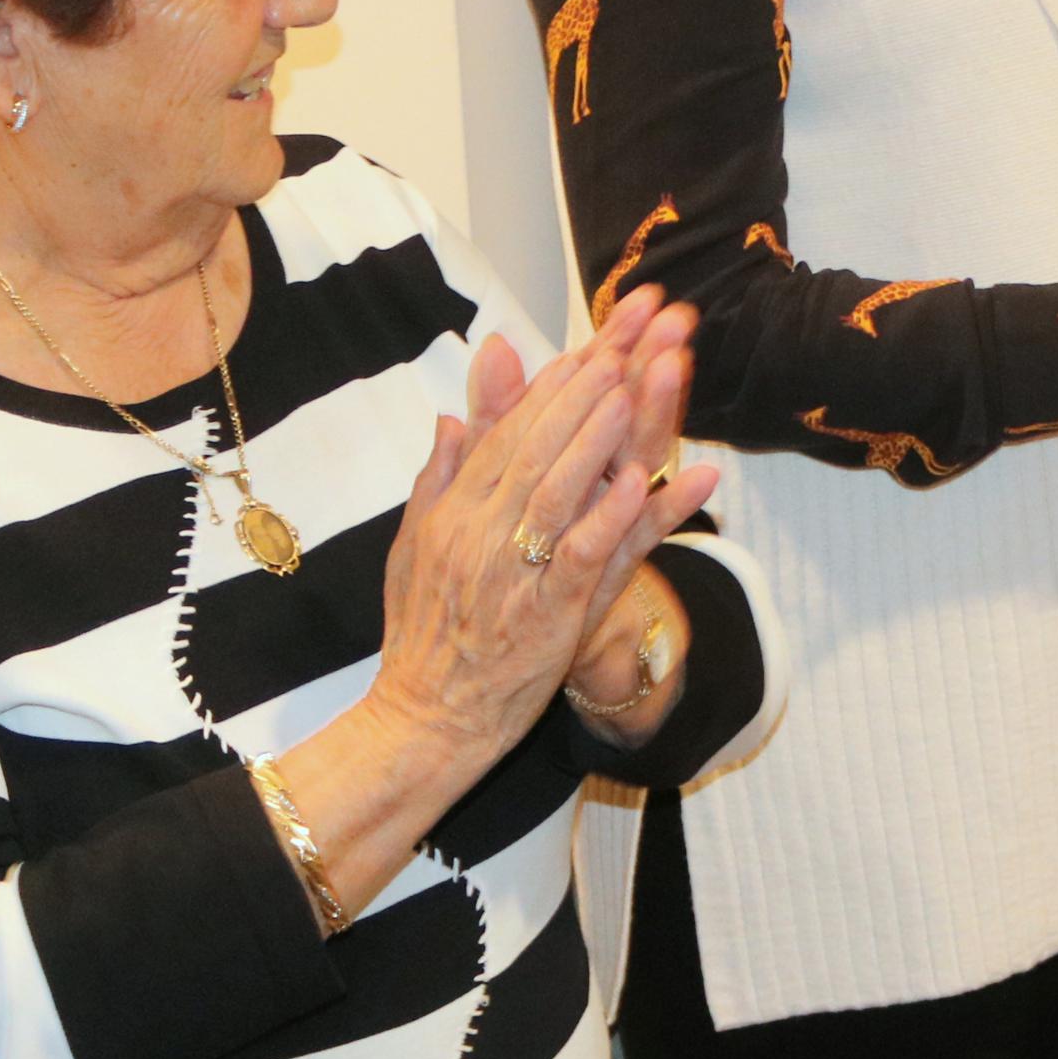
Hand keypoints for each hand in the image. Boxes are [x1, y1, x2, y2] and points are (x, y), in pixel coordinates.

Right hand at [373, 289, 720, 753]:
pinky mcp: (543, 614)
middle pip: (536, 446)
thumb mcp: (415, 546)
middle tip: (625, 338)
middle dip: (582, 388)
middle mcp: (479, 532)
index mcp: (453, 511)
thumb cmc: (424, 636)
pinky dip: (610, 516)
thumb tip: (450, 415)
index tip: (588, 340)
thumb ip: (438, 479)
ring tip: (633, 386)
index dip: (550, 384)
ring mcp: (511, 572)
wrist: (425, 720)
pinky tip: (642, 480)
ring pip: (558, 489)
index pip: (506, 432)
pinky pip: (580, 556)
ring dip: (597, 436)